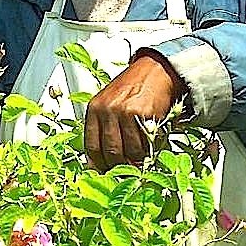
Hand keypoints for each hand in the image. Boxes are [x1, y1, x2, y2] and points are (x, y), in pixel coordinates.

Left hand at [82, 51, 186, 171]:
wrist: (154, 70)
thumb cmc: (131, 89)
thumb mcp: (108, 104)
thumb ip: (102, 129)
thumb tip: (97, 164)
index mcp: (94, 109)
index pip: (92, 147)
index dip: (98, 165)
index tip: (104, 174)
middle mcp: (107, 110)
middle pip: (110, 152)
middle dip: (118, 167)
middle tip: (126, 173)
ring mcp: (125, 112)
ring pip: (130, 151)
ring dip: (136, 161)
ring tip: (140, 160)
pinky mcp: (144, 114)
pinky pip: (145, 143)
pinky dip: (148, 150)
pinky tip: (149, 147)